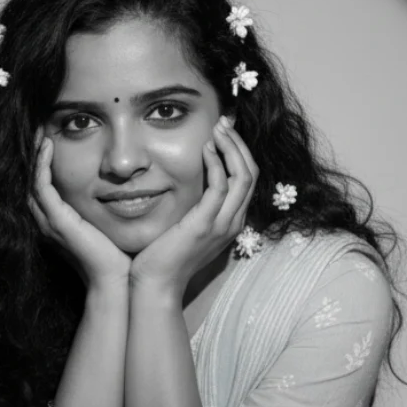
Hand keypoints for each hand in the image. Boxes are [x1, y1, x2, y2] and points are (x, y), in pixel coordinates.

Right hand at [28, 131, 131, 291]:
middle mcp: (47, 222)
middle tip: (39, 130)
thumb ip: (102, 207)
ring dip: (34, 155)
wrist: (114, 280)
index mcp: (56, 223)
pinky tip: (48, 147)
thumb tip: (120, 187)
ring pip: (31, 181)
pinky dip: (42, 165)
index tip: (49, 140)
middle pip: (30, 181)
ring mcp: (50, 222)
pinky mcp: (57, 222)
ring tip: (40, 133)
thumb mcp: (103, 224)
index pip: (41, 187)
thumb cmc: (114, 256)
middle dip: (33, 156)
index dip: (41, 163)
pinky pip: (42, 187)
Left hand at [129, 115, 258, 296]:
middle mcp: (233, 223)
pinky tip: (205, 149)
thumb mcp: (186, 226)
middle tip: (223, 122)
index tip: (224, 132)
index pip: (247, 180)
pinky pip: (219, 186)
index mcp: (231, 222)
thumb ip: (195, 206)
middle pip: (251, 173)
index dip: (240, 152)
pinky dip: (215, 163)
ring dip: (231, 147)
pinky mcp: (205, 224)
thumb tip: (189, 182)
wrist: (156, 283)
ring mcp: (222, 225)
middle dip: (239, 144)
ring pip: (242, 176)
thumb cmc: (164, 256)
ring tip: (217, 128)